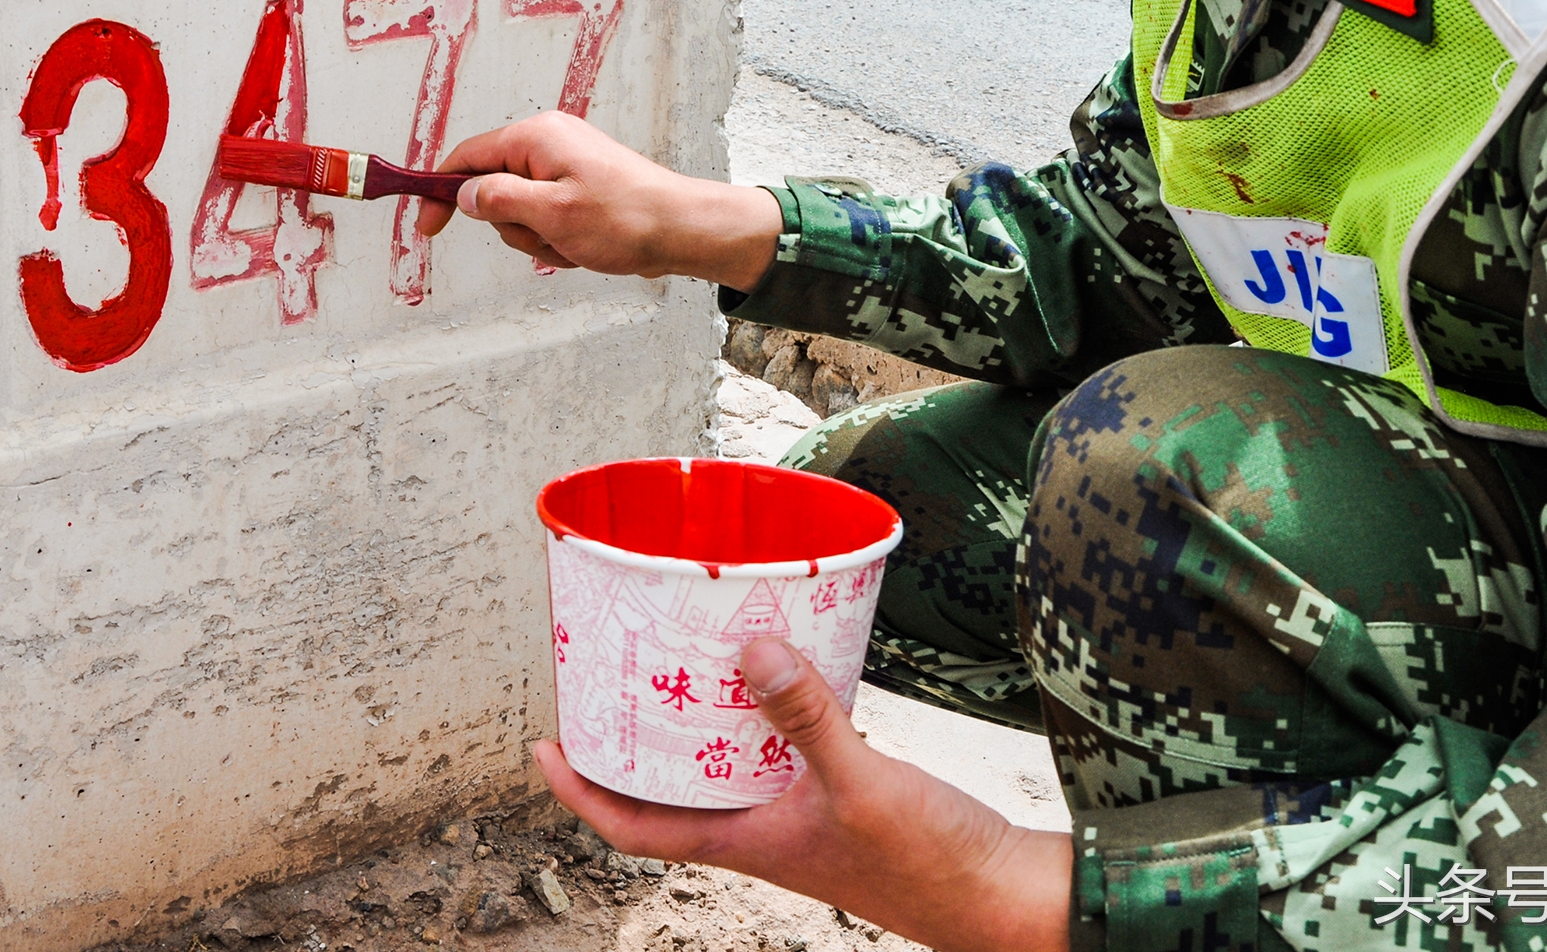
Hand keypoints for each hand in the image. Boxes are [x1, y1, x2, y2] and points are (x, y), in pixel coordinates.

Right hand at [417, 110, 782, 292]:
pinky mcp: (579, 189)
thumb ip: (499, 200)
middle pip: (493, 191)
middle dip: (515, 227)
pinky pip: (547, 220)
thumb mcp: (551, 214)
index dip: (441, 192)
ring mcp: (565, 167)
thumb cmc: (627, 218)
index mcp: (537, 137)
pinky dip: (559, 240)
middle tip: (550, 236)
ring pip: (521, 214)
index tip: (427, 226)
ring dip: (541, 240)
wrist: (683, 230)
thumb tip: (465, 194)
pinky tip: (588, 246)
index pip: (467, 157)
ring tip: (576, 243)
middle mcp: (549, 144)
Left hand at [534, 639, 1070, 951]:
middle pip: (671, 788)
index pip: (633, 825)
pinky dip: (766, 711)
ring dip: (699, 721)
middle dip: (635, 739)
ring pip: (725, 767)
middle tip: (611, 677)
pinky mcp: (839, 795)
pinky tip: (781, 667)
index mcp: (745, 843)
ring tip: (683, 658)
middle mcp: (761, 830)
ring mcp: (799, 815)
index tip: (545, 744)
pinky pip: (779, 750)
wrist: (1001, 897)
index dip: (580, 790)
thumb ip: (805, 716)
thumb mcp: (860, 782)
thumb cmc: (929, 863)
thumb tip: (748, 648)